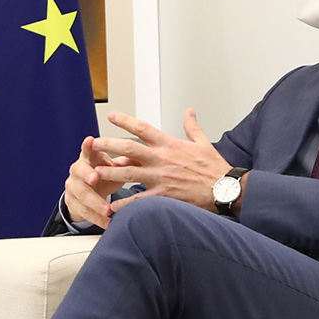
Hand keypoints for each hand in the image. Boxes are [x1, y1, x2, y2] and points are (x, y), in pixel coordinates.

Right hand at [62, 134, 137, 228]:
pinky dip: (96, 218)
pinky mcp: (72, 201)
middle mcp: (78, 169)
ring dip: (94, 202)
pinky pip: (83, 211)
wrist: (89, 191)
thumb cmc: (105, 174)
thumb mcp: (114, 167)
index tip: (91, 140)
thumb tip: (145, 155)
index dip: (88, 145)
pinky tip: (106, 222)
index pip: (87, 148)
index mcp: (89, 157)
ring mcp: (72, 185)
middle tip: (95, 178)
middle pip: (79, 170)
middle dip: (87, 174)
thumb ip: (127, 162)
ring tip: (107, 210)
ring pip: (81, 194)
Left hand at [88, 108, 232, 211]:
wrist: (225, 189)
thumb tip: (190, 111)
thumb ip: (192, 126)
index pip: (142, 128)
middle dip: (108, 145)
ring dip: (110, 173)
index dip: (125, 121)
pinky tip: (111, 207)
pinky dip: (124, 204)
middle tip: (93, 144)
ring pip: (129, 174)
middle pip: (128, 149)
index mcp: (169, 144)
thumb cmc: (215, 167)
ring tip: (93, 173)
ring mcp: (160, 178)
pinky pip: (139, 200)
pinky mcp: (163, 196)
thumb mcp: (203, 143)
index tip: (110, 116)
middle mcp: (161, 159)